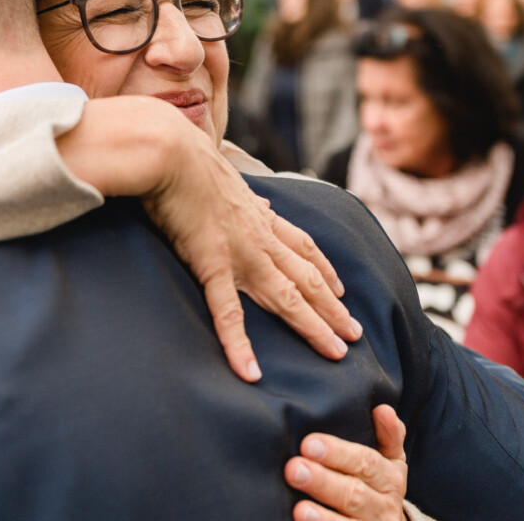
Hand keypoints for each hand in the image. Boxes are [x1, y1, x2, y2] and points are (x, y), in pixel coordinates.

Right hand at [55, 95, 361, 381]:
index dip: (325, 269)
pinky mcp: (212, 263)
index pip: (303, 246)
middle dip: (333, 307)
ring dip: (314, 326)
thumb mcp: (221, 173)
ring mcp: (240, 252)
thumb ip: (238, 191)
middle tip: (355, 334)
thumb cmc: (185, 156)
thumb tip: (252, 194)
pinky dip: (240, 345)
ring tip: (336, 352)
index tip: (341, 288)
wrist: (169, 150)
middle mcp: (259, 236)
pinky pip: (229, 313)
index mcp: (258, 215)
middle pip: (306, 278)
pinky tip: (250, 373)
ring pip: (287, 297)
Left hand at [285, 405, 407, 520]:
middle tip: (294, 469)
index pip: (365, 463)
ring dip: (323, 518)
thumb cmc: (380, 483)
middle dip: (323, 482)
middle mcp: (384, 508)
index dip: (339, 454)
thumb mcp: (391, 459)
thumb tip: (383, 409)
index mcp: (391, 479)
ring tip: (299, 510)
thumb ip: (389, 434)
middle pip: (354, 494)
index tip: (309, 444)